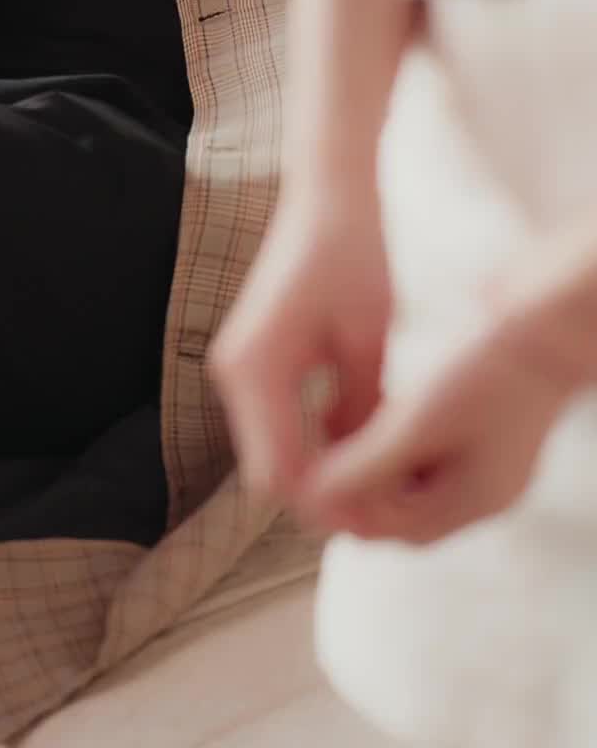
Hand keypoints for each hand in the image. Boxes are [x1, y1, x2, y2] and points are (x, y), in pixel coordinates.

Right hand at [210, 181, 391, 497]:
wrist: (327, 191)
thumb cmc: (351, 253)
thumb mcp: (367, 340)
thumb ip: (358, 414)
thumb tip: (362, 475)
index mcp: (254, 370)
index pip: (275, 476)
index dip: (323, 508)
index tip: (376, 520)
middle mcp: (234, 373)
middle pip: (270, 469)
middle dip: (322, 495)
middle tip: (386, 509)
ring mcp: (240, 365)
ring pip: (273, 449)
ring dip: (318, 470)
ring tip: (380, 480)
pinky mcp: (254, 358)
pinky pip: (278, 421)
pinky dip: (313, 440)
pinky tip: (362, 440)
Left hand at [294, 223, 596, 545]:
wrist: (544, 319)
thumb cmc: (488, 368)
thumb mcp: (420, 420)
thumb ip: (366, 463)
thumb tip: (313, 496)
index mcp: (475, 500)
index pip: (397, 529)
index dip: (347, 512)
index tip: (303, 487)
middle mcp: (482, 488)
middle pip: (403, 510)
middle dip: (355, 493)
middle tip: (306, 465)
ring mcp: (484, 457)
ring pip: (412, 479)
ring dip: (368, 465)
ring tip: (323, 437)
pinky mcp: (477, 423)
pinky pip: (425, 449)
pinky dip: (391, 440)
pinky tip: (360, 411)